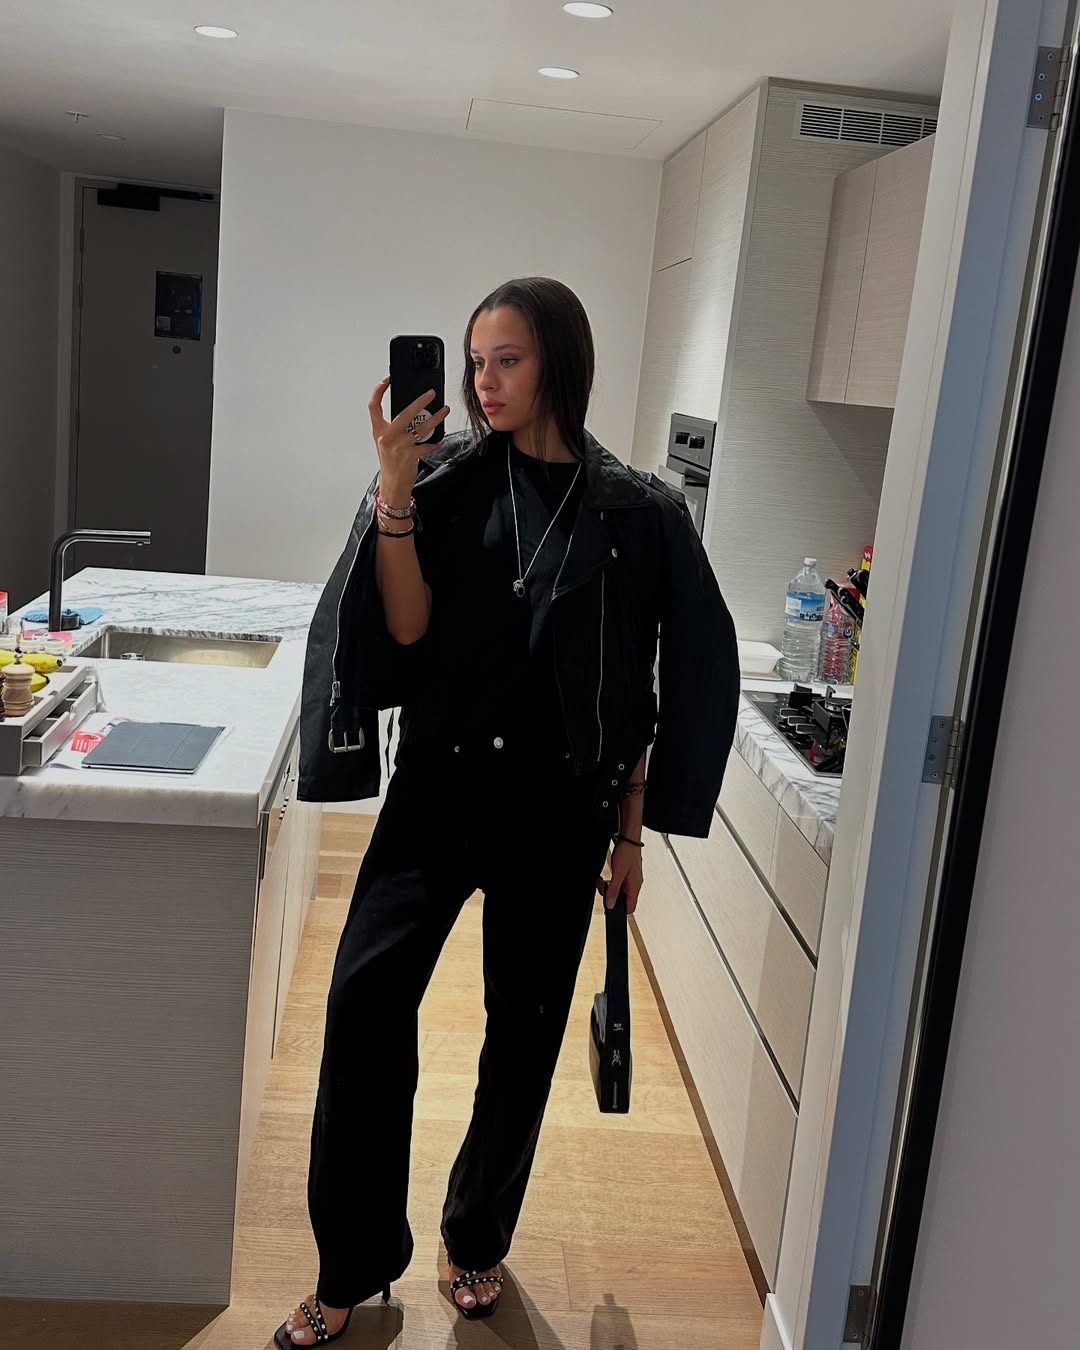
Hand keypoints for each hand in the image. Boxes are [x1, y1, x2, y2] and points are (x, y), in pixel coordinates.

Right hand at [368, 377, 449, 499]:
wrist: (392, 485)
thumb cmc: (391, 462)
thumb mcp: (386, 442)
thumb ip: (393, 427)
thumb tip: (412, 411)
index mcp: (378, 430)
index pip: (374, 406)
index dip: (379, 390)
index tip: (388, 380)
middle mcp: (387, 437)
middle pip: (404, 413)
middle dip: (420, 401)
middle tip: (431, 393)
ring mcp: (399, 446)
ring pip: (421, 427)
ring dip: (436, 418)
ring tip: (445, 411)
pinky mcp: (410, 456)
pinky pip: (427, 445)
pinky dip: (435, 442)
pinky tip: (440, 439)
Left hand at [598, 840, 643, 915]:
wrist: (629, 839)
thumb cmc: (626, 853)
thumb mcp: (617, 873)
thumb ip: (613, 890)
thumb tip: (610, 905)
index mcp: (635, 887)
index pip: (630, 908)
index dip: (620, 910)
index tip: (608, 905)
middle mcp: (634, 885)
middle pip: (623, 900)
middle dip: (610, 896)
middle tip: (603, 887)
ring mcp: (631, 879)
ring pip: (619, 891)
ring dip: (608, 888)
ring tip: (602, 881)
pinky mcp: (627, 874)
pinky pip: (618, 883)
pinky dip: (610, 882)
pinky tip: (605, 877)